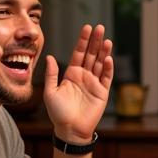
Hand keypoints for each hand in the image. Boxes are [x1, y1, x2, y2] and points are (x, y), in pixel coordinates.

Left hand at [43, 24, 113, 142]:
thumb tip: (50, 57)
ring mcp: (94, 83)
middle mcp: (84, 76)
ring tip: (107, 40)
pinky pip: (106, 77)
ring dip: (104, 52)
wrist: (70, 130)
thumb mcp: (50, 92)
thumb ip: (51, 74)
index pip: (79, 53)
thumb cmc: (58, 113)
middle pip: (91, 55)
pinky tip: (108, 58)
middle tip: (100, 28)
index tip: (87, 28)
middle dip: (95, 41)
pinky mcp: (102, 92)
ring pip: (100, 63)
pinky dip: (107, 68)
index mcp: (72, 74)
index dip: (83, 41)